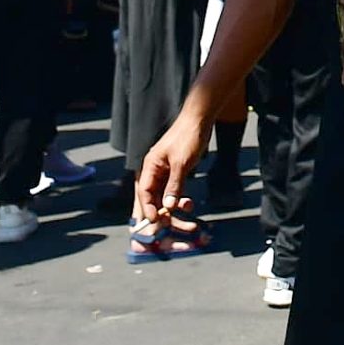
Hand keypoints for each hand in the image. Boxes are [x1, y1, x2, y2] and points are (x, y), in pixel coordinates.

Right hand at [136, 98, 209, 225]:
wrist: (200, 120)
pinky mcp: (176, 173)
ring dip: (174, 207)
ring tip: (188, 212)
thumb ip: (174, 185)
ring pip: (165, 197)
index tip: (155, 221)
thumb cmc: (188, 137)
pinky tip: (189, 204)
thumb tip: (168, 206)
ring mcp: (165, 172)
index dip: (148, 208)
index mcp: (150, 166)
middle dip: (162, 211)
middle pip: (153, 198)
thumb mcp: (181, 163)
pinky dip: (181, 199)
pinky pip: (174, 191)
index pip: (144, 192)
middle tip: (171, 224)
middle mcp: (155, 171)